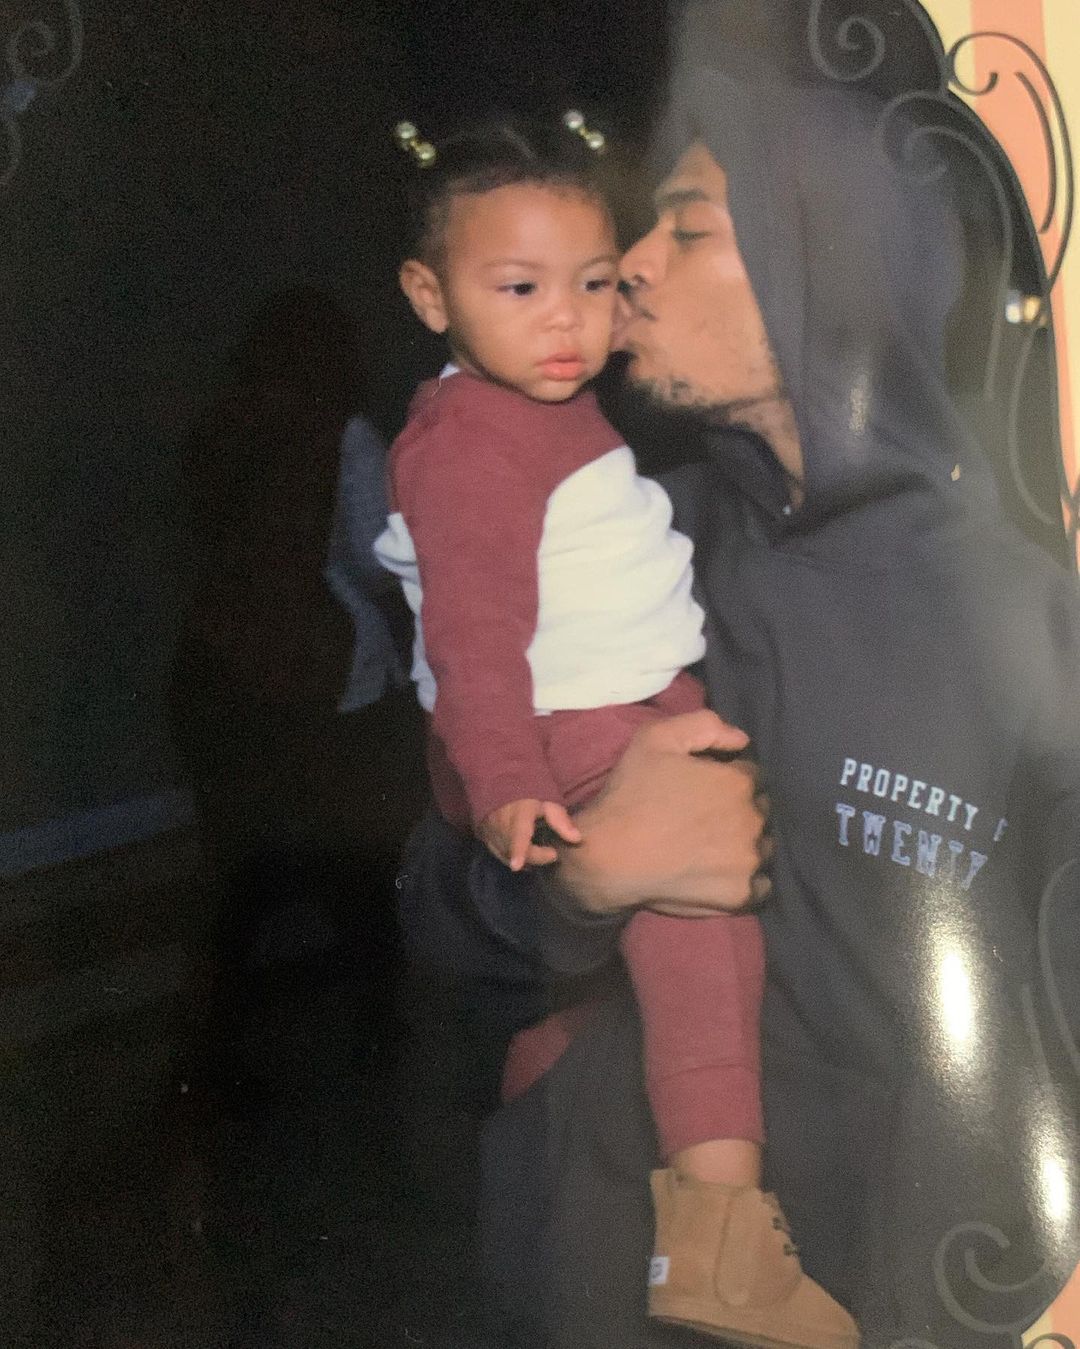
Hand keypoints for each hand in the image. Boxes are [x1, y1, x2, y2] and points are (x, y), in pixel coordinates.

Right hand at [479, 798, 583, 871]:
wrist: (501, 780)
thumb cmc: (529, 791)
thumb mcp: (549, 800)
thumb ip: (561, 820)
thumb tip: (577, 839)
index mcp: (518, 813)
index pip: (518, 835)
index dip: (517, 851)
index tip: (517, 866)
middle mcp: (501, 823)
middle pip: (514, 850)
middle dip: (535, 857)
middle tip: (552, 854)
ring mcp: (490, 830)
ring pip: (505, 854)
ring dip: (523, 860)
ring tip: (539, 855)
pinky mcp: (484, 835)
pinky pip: (497, 853)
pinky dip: (511, 857)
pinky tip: (523, 858)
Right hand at [553, 709, 769, 916]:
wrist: (608, 857)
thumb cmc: (630, 794)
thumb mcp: (656, 738)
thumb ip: (705, 725)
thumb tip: (741, 740)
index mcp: (739, 781)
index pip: (752, 776)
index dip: (728, 780)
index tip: (705, 791)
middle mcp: (753, 819)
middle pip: (761, 811)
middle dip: (740, 811)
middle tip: (706, 820)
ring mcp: (750, 859)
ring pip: (763, 846)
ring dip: (747, 844)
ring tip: (713, 848)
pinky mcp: (742, 893)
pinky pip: (762, 885)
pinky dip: (747, 880)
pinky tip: (720, 874)